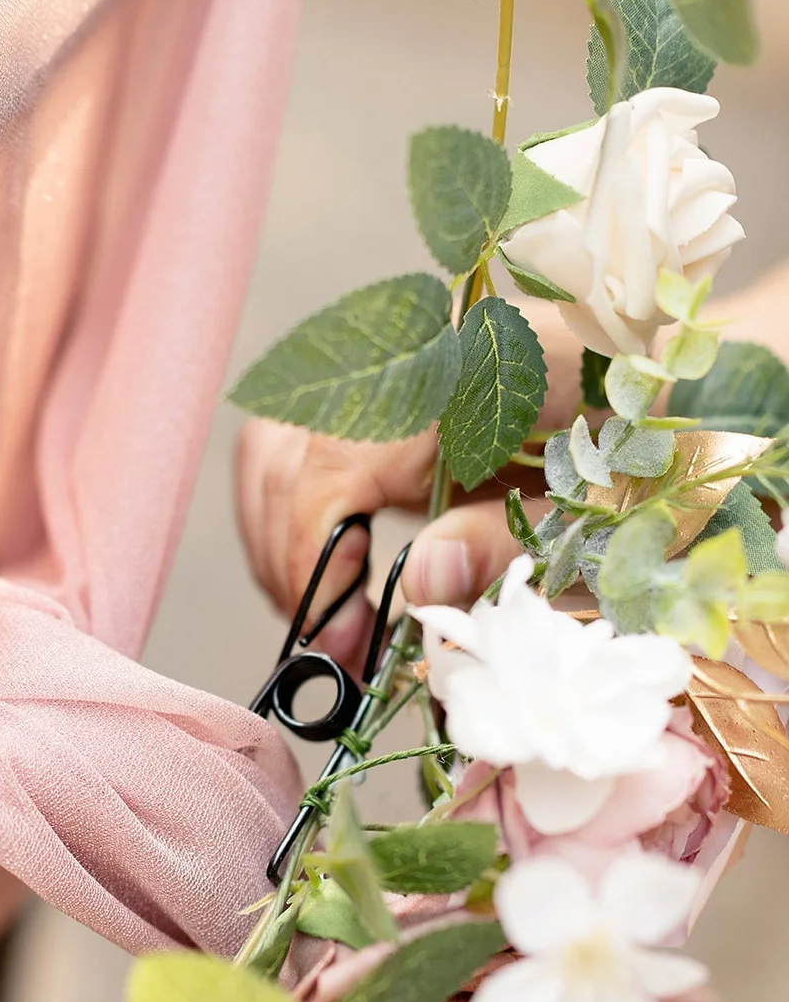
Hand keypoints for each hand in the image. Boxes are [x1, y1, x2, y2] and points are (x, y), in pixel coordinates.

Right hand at [235, 267, 788, 650]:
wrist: (716, 378)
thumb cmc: (673, 440)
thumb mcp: (601, 509)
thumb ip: (505, 542)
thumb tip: (416, 588)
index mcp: (462, 375)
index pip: (330, 467)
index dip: (316, 560)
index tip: (340, 637)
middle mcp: (416, 359)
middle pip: (285, 450)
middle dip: (289, 556)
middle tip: (337, 642)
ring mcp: (407, 375)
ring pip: (286, 445)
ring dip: (287, 536)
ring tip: (337, 615)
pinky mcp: (409, 403)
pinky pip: (321, 446)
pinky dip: (312, 513)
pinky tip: (348, 572)